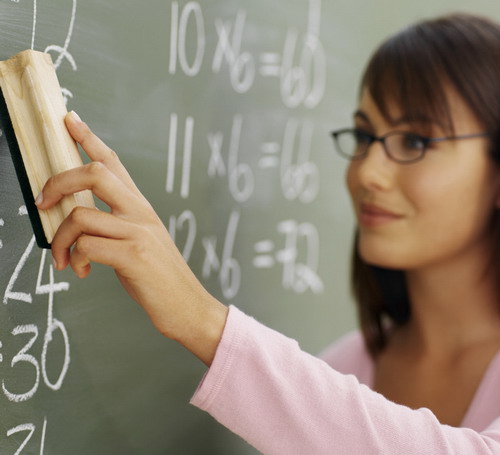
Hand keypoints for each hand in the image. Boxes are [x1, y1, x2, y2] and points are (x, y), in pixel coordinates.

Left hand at [36, 111, 227, 364]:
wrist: (187, 305)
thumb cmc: (159, 276)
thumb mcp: (141, 242)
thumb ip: (115, 225)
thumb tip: (76, 221)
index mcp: (141, 207)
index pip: (113, 163)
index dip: (88, 138)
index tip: (69, 120)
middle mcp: (140, 213)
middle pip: (94, 174)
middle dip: (57, 182)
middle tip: (41, 202)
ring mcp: (138, 232)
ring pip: (81, 215)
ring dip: (59, 239)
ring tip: (62, 259)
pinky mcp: (134, 256)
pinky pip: (86, 246)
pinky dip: (74, 259)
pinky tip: (82, 272)